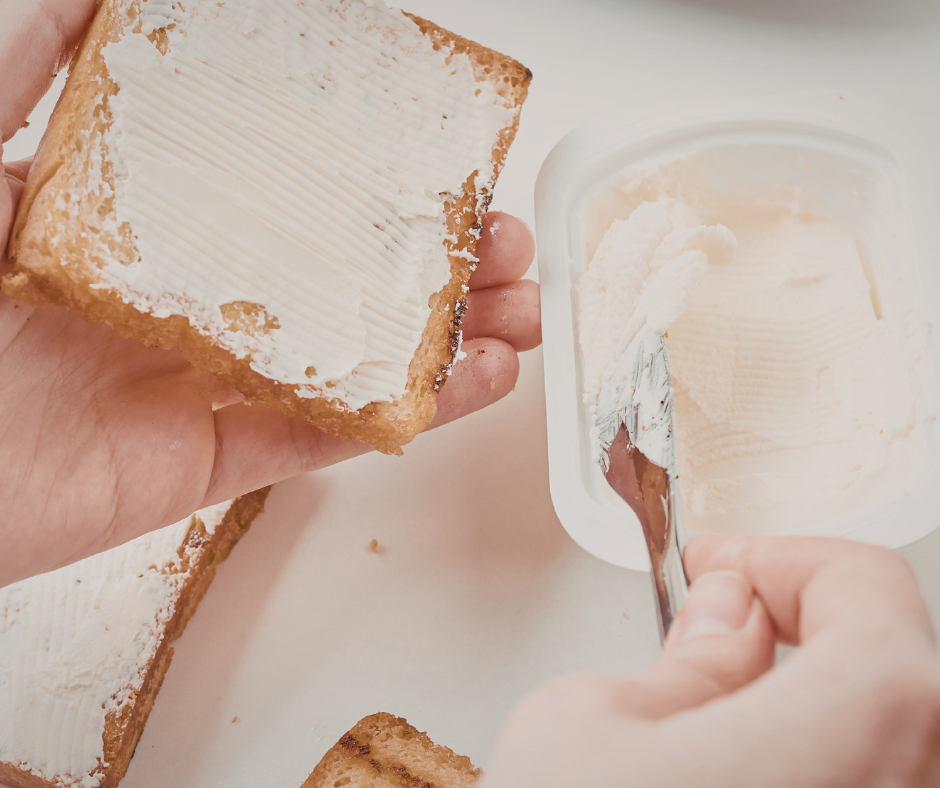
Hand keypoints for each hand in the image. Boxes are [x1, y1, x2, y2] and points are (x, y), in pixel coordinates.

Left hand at [0, 2, 540, 585]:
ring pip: (350, 358)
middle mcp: (182, 294)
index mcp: (143, 216)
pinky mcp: (205, 459)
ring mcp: (200, 378)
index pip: (286, 189)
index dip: (375, 179)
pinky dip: (409, 412)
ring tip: (520, 317)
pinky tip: (474, 382)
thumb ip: (46, 53)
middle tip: (503, 248)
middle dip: (436, 265)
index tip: (444, 167)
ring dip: (445, 340)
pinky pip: (324, 435)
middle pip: (337, 279)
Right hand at [481, 536, 939, 787]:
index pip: (870, 591)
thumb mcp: (592, 721)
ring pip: (892, 737)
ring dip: (815, 693)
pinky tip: (744, 770)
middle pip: (897, 665)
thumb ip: (688, 656)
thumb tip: (729, 612)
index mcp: (854, 732)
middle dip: (806, 621)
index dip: (785, 559)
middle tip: (725, 620)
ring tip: (724, 701)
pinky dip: (821, 760)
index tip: (720, 568)